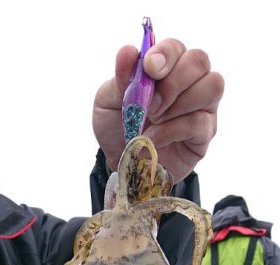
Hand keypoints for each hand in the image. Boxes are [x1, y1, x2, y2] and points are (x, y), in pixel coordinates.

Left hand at [93, 40, 224, 182]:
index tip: (149, 69)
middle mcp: (189, 81)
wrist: (121, 163)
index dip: (166, 53)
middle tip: (150, 105)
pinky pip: (199, 122)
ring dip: (178, 104)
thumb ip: (120, 77)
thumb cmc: (117, 128)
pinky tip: (154, 139)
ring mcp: (201, 106)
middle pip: (199, 61)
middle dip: (172, 82)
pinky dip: (172, 130)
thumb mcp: (108, 101)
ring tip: (154, 121)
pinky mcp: (204, 133)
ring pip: (211, 86)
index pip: (176, 47)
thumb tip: (128, 51)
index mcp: (166, 66)